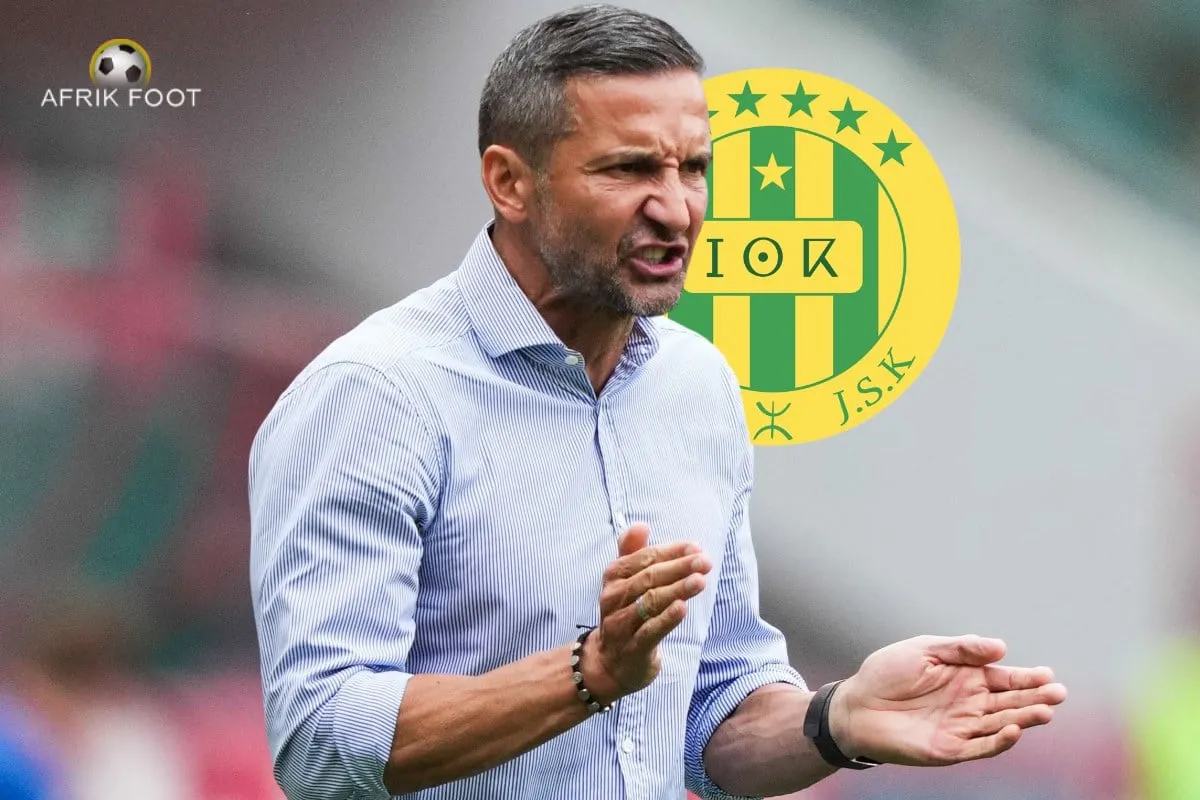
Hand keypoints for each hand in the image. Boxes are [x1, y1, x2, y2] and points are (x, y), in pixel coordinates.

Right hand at [579, 522, 711, 702]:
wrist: (610, 662)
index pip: (644, 558)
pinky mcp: (633, 648)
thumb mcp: (625, 582)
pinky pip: (650, 631)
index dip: (671, 551)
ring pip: (650, 602)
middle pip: (649, 578)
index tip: (696, 548)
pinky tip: (683, 608)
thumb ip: (632, 552)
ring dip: (677, 589)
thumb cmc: (625, 613)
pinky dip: (667, 618)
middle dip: (679, 567)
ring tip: (700, 580)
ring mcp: (621, 623)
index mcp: (613, 576)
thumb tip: (640, 525)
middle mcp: (614, 597)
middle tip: (705, 561)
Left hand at [828, 635, 1067, 765]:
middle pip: (1010, 701)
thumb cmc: (886, 673)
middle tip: (1058, 693)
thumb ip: (961, 649)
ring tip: (1046, 711)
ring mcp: (962, 727)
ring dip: (1025, 718)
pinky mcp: (950, 748)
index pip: (1004, 678)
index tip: (1048, 674)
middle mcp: (969, 703)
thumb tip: (1001, 647)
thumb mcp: (924, 649)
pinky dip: (1000, 741)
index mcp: (966, 677)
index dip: (1027, 677)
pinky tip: (1015, 730)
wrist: (856, 704)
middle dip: (1035, 698)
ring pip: (1002, 724)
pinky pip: (981, 747)